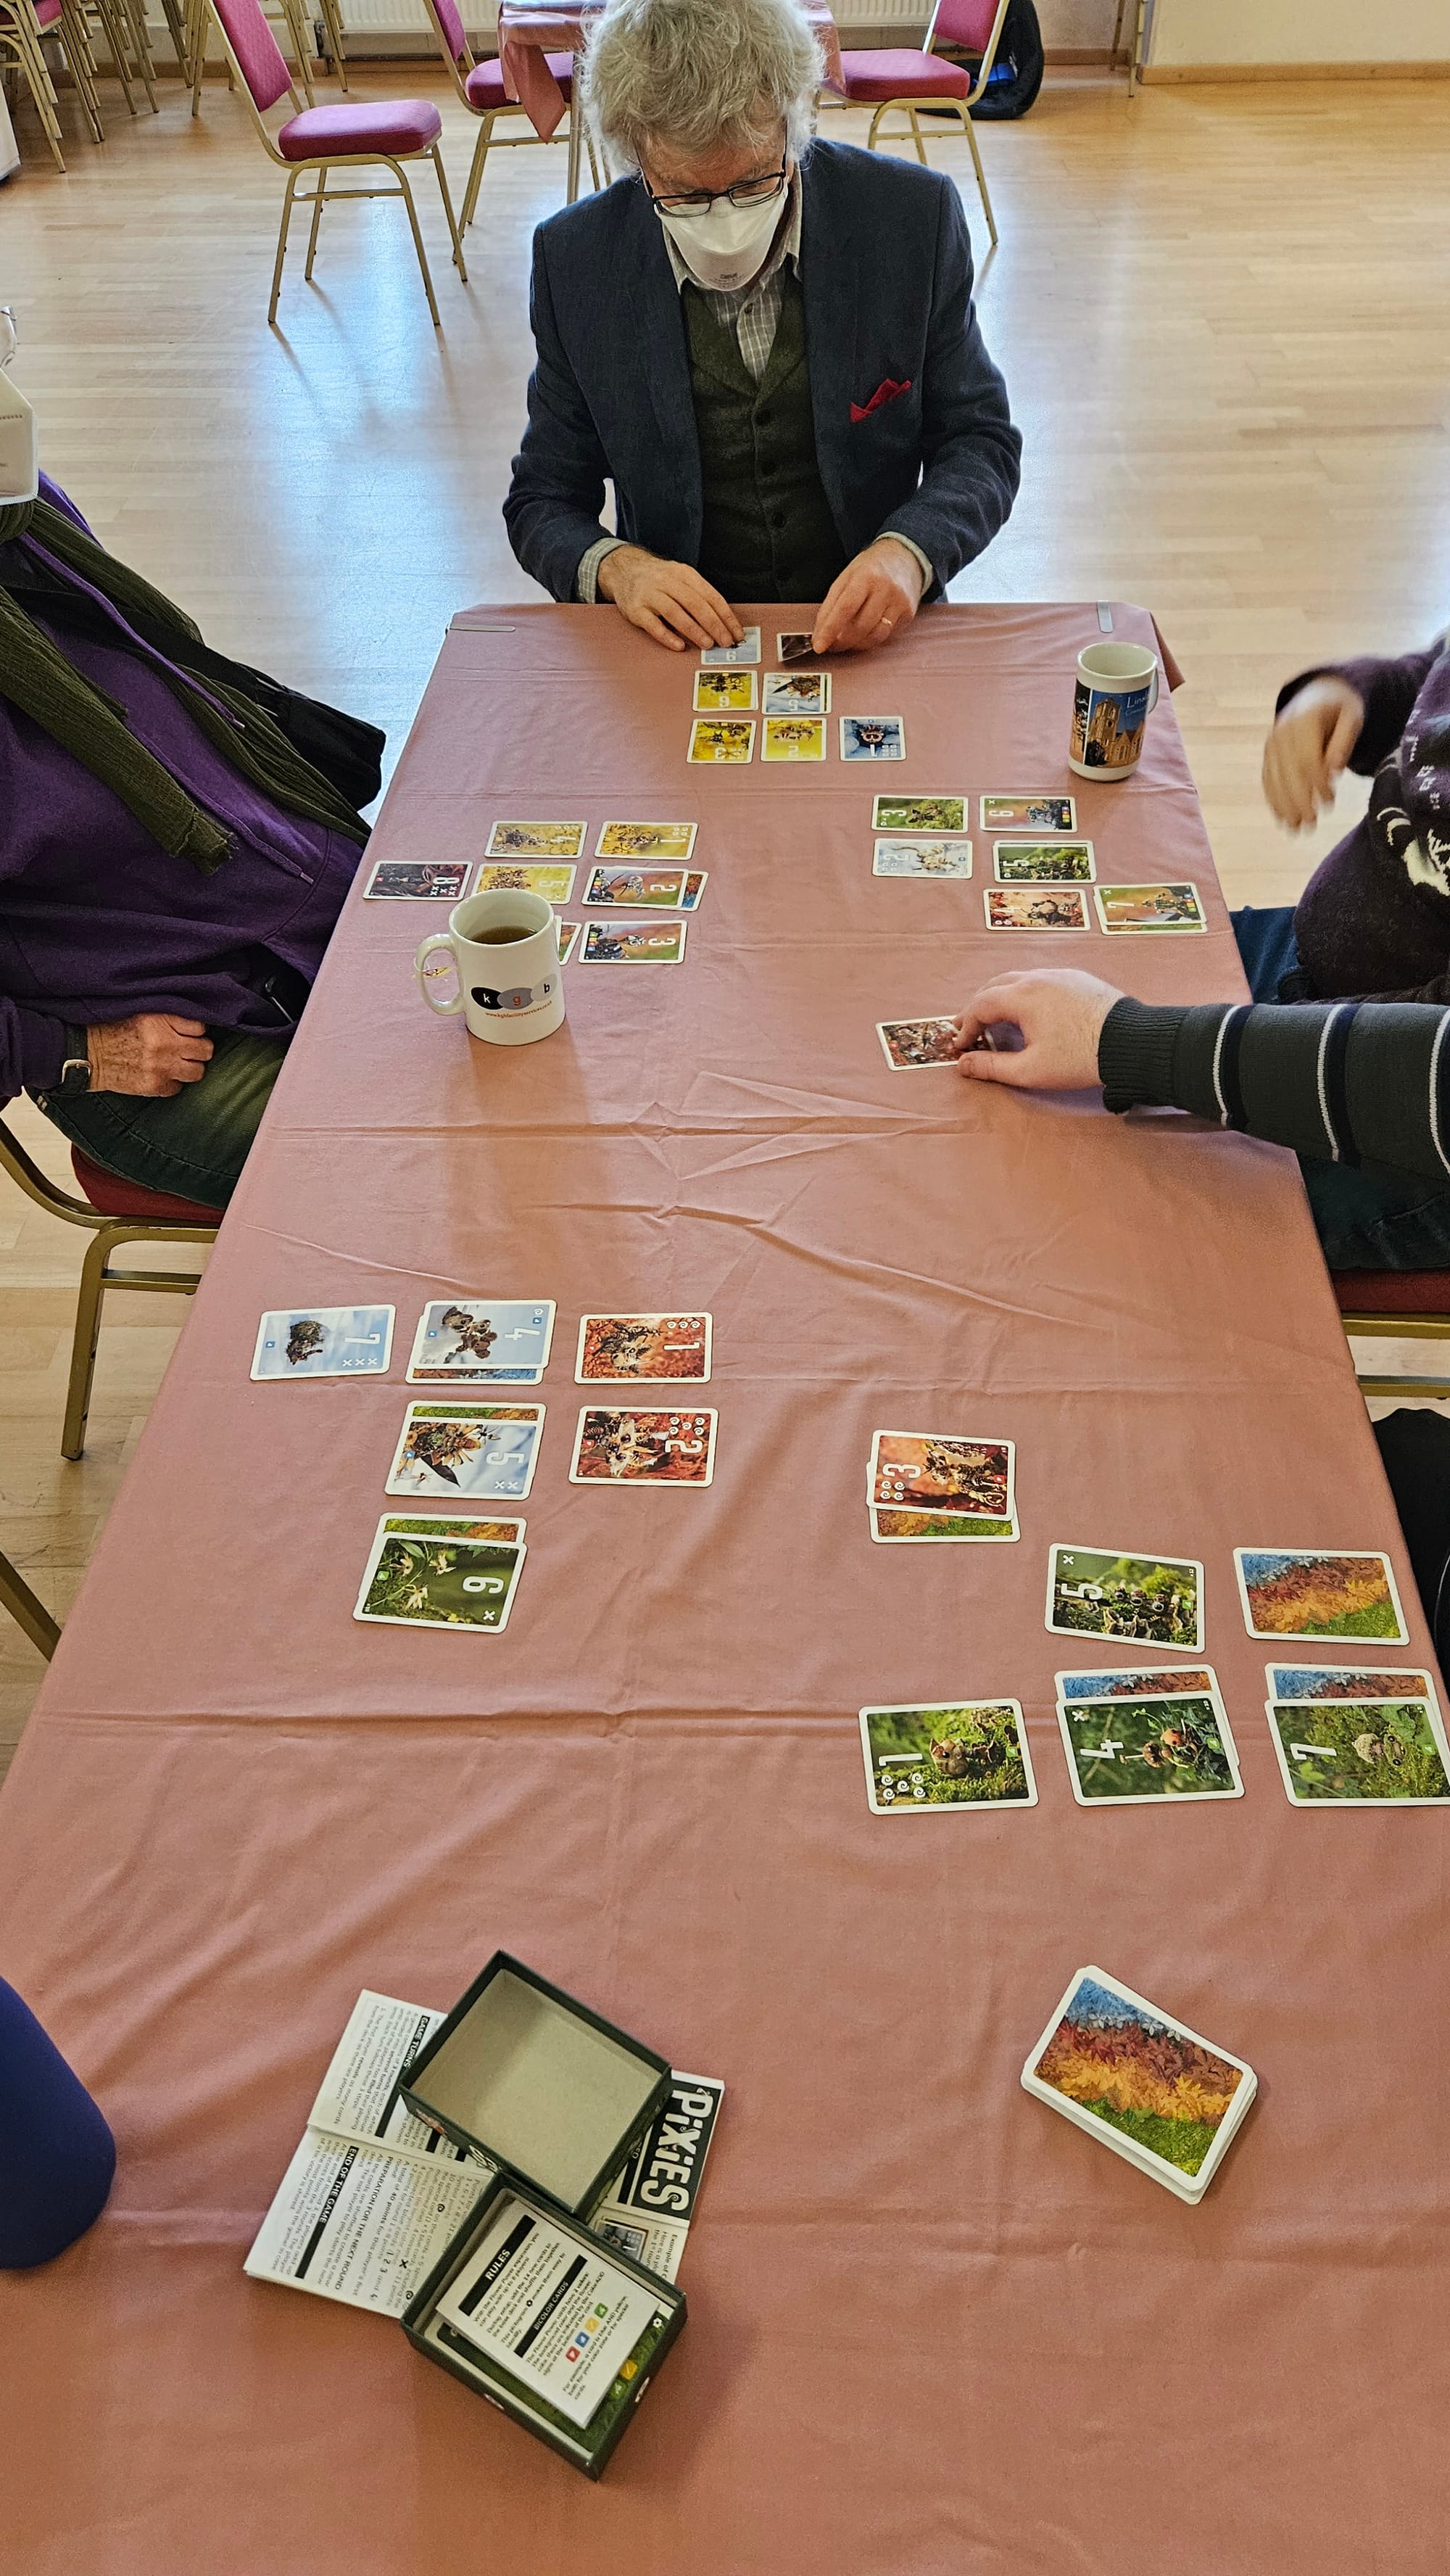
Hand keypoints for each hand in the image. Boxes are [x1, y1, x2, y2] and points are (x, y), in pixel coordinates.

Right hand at [86, 1014, 212, 1096]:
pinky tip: (160, 1074)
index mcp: (160, 1021)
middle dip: (198, 1049)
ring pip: (198, 1071)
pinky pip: (178, 1087)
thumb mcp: (140, 1012)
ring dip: (189, 1067)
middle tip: (187, 1049)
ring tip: (177, 1063)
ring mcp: (161, 1067)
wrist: (87, 1054)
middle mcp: (164, 1043)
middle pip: (205, 1050)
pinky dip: (171, 1082)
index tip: (187, 1032)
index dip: (195, 1030)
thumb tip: (192, 1020)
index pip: (200, 1027)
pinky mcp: (155, 1086)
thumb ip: (166, 1016)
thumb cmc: (110, 1030)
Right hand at [597, 546, 741, 653]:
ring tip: (708, 644)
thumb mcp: (680, 578)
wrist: (623, 569)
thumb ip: (698, 596)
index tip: (736, 633)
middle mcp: (667, 581)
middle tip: (726, 642)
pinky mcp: (635, 609)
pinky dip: (667, 636)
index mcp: (684, 574)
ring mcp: (650, 595)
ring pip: (676, 613)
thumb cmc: (657, 579)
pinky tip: (679, 646)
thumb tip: (722, 623)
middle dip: (714, 624)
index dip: (726, 616)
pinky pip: (653, 624)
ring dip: (694, 630)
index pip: (710, 596)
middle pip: (695, 604)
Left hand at [812, 538, 923, 654]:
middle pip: (860, 626)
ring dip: (856, 644)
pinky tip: (865, 632)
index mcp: (866, 576)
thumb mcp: (846, 576)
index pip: (845, 608)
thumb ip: (831, 603)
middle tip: (832, 645)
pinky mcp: (908, 614)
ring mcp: (900, 602)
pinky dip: (871, 638)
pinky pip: (887, 635)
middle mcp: (886, 589)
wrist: (905, 557)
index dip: (830, 630)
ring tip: (847, 640)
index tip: (819, 646)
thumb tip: (820, 633)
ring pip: (875, 636)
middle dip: (842, 641)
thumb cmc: (871, 568)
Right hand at [950, 970, 1124, 1091]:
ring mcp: (1060, 974)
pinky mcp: (1078, 979)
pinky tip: (1030, 1011)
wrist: (1131, 1042)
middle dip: (978, 1007)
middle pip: (995, 985)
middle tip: (968, 1028)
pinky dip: (1025, 993)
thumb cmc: (1080, 1057)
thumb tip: (963, 1065)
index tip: (960, 1046)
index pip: (980, 1004)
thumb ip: (992, 1067)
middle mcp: (1038, 977)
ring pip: (1019, 979)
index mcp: (1022, 995)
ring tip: (996, 1019)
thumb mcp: (1030, 1070)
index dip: (965, 1026)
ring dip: (1001, 998)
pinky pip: (1042, 980)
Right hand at [1261, 676, 1363, 830]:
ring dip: (1284, 806)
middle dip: (1298, 801)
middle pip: (1289, 773)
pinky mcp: (1268, 753)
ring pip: (1275, 779)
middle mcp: (1282, 731)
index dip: (1317, 785)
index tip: (1330, 803)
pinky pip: (1268, 779)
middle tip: (1310, 826)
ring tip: (1295, 829)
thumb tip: (1334, 769)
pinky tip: (1282, 818)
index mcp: (1304, 720)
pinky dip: (1274, 800)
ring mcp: (1272, 743)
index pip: (1308, 759)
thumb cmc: (1339, 710)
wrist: (1316, 695)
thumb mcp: (1352, 717)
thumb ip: (1344, 741)